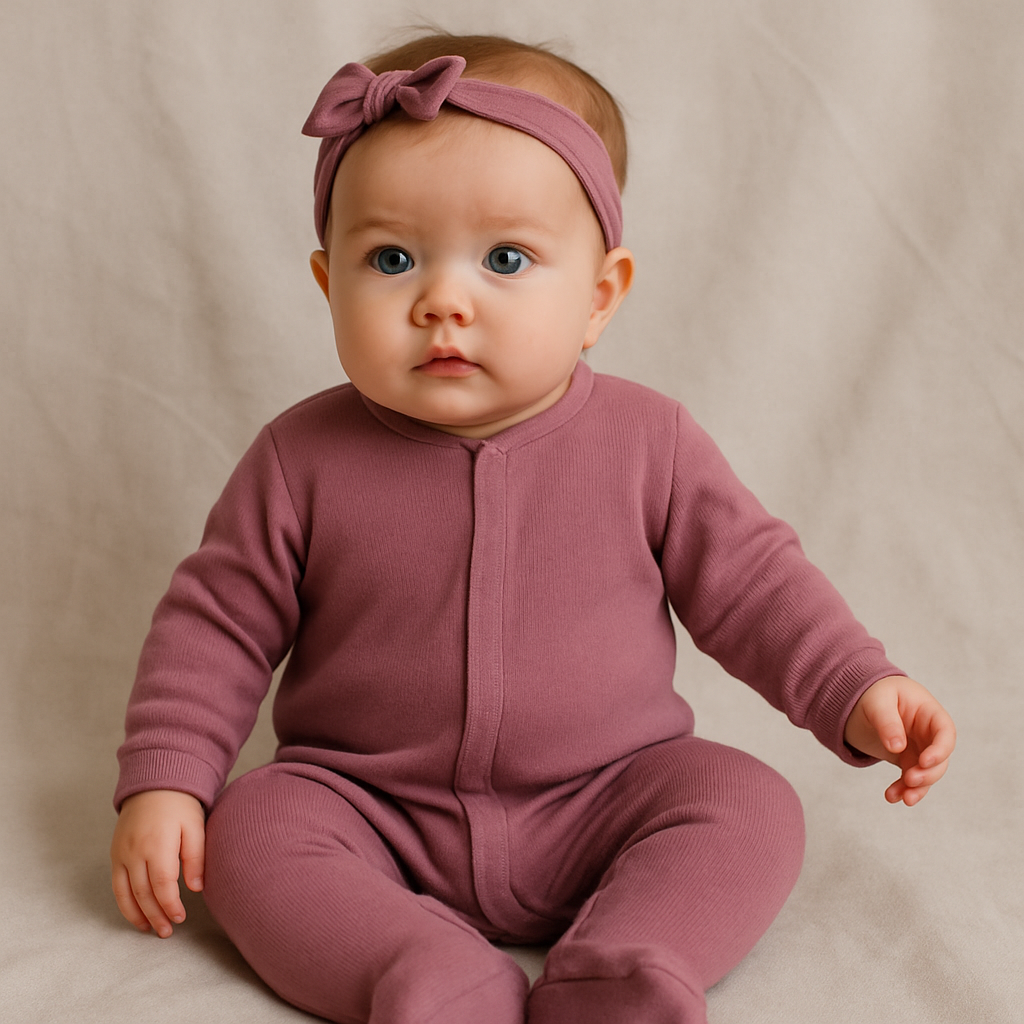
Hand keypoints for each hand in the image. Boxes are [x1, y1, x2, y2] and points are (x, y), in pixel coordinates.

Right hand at [111, 789, 205, 937]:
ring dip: (138, 915)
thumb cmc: (180, 806)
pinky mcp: (115, 855)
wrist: (154, 785)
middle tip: (168, 931)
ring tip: (152, 930)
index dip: (170, 905)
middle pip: (143, 893)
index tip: (180, 917)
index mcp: (157, 844)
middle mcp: (135, 851)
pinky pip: (116, 886)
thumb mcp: (195, 826)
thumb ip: (195, 857)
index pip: (162, 884)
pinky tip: (136, 915)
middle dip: (156, 915)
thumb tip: (196, 888)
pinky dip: (125, 904)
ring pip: (125, 893)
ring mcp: (121, 854)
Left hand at [844, 676, 955, 805]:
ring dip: (916, 788)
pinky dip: (903, 789)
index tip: (924, 762)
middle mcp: (928, 732)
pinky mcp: (907, 760)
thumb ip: (888, 722)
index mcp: (928, 711)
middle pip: (940, 758)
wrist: (860, 700)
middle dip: (928, 774)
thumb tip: (898, 747)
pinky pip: (910, 778)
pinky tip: (891, 797)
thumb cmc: (874, 693)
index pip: (945, 731)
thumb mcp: (877, 702)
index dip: (940, 749)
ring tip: (901, 797)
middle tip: (910, 780)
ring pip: (926, 773)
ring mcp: (919, 748)